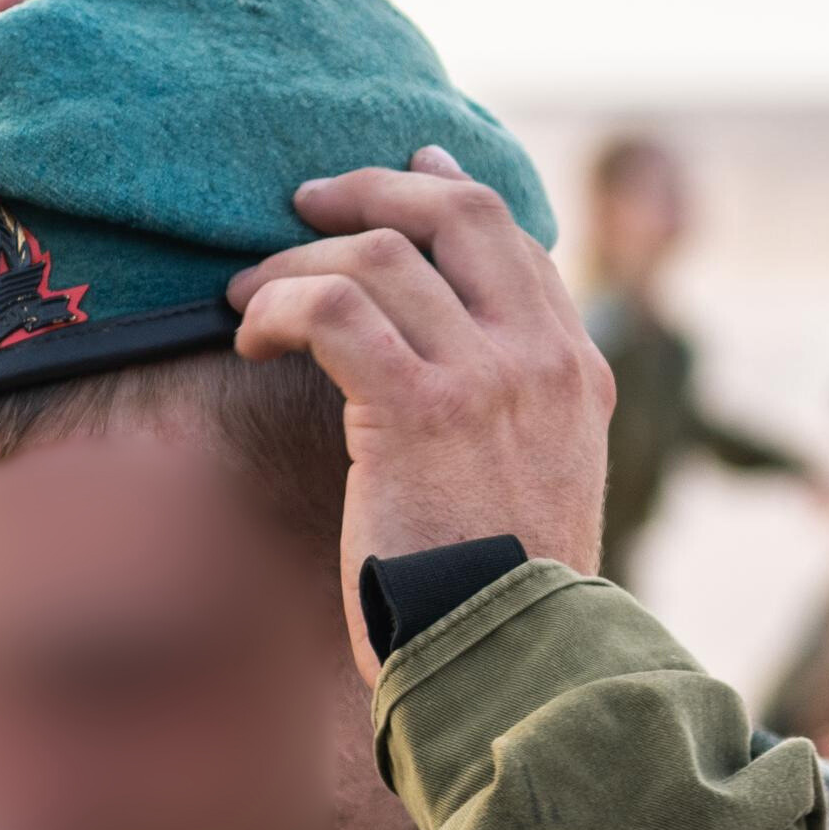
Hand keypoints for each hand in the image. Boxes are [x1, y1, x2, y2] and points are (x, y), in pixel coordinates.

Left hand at [231, 150, 612, 682]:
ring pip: (383, 256)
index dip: (453, 193)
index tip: (408, 170)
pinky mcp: (420, 406)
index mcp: (577, 374)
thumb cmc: (505, 600)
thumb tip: (459, 381)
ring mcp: (487, 377)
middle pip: (460, 214)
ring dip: (301, 261)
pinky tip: (252, 334)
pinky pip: (334, 309)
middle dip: (374, 192)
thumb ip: (519, 418)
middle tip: (307, 202)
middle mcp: (542, 359)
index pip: (519, 243)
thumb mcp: (541, 488)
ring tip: (251, 295)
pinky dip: (280, 306)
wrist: (512, 659)